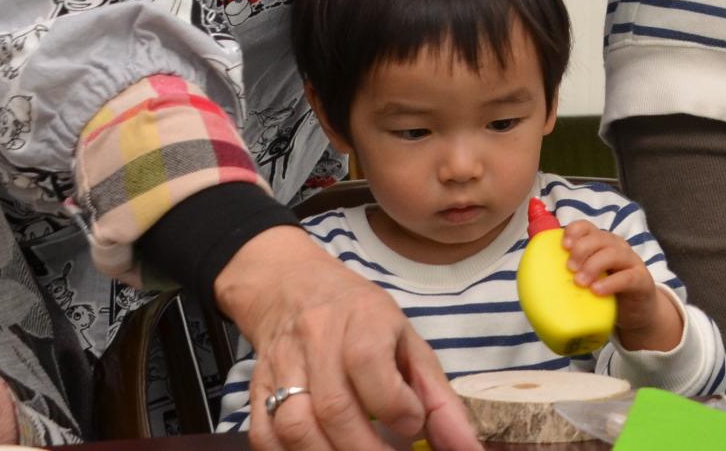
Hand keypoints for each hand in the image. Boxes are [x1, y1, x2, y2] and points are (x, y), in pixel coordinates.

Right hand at [217, 226, 479, 450]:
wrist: (293, 289)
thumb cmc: (362, 319)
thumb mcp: (408, 344)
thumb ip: (438, 398)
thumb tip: (468, 449)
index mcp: (364, 319)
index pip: (369, 363)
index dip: (395, 406)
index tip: (412, 427)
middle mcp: (318, 339)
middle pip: (334, 406)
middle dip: (365, 448)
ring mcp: (282, 365)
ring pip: (295, 424)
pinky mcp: (257, 388)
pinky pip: (264, 434)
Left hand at [562, 222, 682, 353]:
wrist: (638, 313)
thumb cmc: (606, 293)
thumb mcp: (587, 279)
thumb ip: (569, 273)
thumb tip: (533, 275)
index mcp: (601, 243)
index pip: (587, 227)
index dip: (575, 231)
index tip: (564, 246)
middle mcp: (617, 247)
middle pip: (599, 237)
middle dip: (582, 249)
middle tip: (569, 269)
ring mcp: (631, 262)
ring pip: (613, 253)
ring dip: (593, 265)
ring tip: (580, 282)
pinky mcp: (642, 280)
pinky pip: (627, 277)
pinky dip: (610, 283)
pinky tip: (597, 291)